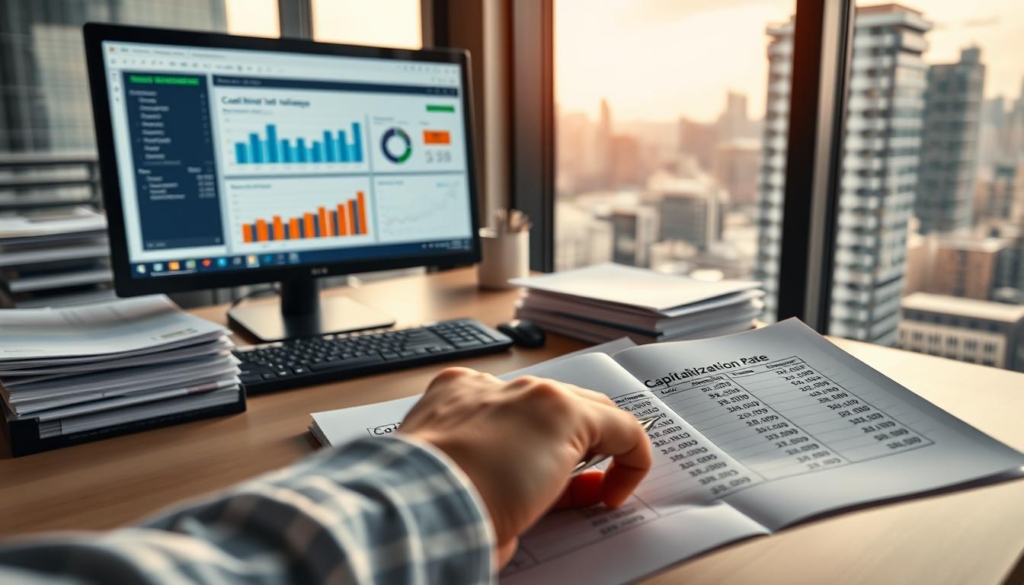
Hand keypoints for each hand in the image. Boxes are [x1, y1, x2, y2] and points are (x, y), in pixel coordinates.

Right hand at [399, 367, 651, 566]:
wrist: (420, 499)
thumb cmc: (422, 501)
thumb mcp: (449, 480)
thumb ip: (480, 473)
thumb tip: (516, 505)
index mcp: (451, 399)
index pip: (509, 414)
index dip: (533, 448)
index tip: (540, 484)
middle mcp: (490, 387)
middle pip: (550, 405)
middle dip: (571, 443)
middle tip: (582, 484)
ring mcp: (528, 394)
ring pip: (586, 410)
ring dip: (599, 447)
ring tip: (606, 487)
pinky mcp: (566, 413)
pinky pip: (621, 429)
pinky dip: (632, 457)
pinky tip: (619, 491)